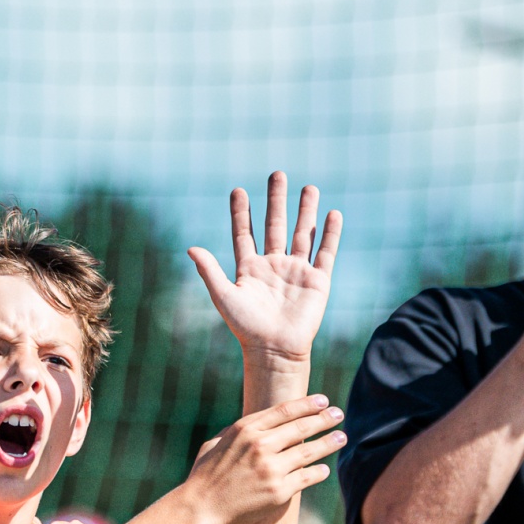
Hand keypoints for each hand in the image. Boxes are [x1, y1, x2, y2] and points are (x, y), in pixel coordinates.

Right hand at [179, 394, 343, 523]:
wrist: (200, 509)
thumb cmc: (204, 478)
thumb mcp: (213, 445)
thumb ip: (234, 432)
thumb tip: (252, 426)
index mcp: (244, 430)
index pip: (285, 410)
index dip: (307, 404)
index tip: (323, 400)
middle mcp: (260, 445)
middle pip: (302, 426)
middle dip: (324, 418)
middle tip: (338, 414)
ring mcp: (271, 469)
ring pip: (310, 451)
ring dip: (329, 442)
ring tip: (341, 437)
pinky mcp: (279, 491)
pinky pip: (307, 477)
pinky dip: (318, 472)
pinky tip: (324, 469)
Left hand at [187, 173, 340, 361]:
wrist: (274, 350)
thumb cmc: (246, 327)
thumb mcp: (224, 296)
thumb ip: (210, 270)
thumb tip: (190, 248)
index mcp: (249, 268)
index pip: (245, 233)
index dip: (242, 213)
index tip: (238, 190)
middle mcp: (273, 265)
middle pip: (275, 225)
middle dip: (277, 200)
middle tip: (277, 174)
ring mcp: (297, 271)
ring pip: (303, 233)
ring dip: (306, 210)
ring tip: (309, 187)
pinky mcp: (317, 280)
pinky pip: (325, 252)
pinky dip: (330, 234)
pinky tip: (333, 214)